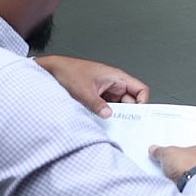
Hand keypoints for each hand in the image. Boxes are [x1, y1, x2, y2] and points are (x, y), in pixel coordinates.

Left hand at [34, 55, 149, 117]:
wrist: (54, 70)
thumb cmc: (70, 72)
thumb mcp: (84, 91)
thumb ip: (97, 104)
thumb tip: (108, 115)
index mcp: (117, 77)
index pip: (140, 90)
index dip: (142, 102)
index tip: (137, 115)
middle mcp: (115, 84)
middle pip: (131, 101)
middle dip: (128, 112)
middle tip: (123, 124)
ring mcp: (107, 91)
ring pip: (119, 105)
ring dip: (116, 114)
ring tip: (110, 123)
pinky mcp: (99, 96)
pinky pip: (108, 106)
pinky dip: (106, 113)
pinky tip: (101, 120)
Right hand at [148, 142, 195, 184]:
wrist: (193, 185)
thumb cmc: (190, 165)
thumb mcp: (169, 153)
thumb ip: (161, 150)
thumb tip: (155, 150)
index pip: (192, 147)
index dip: (180, 149)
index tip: (171, 151)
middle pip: (191, 161)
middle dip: (179, 163)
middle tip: (168, 163)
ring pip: (191, 174)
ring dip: (180, 175)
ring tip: (170, 175)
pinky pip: (189, 185)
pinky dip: (182, 184)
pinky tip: (174, 184)